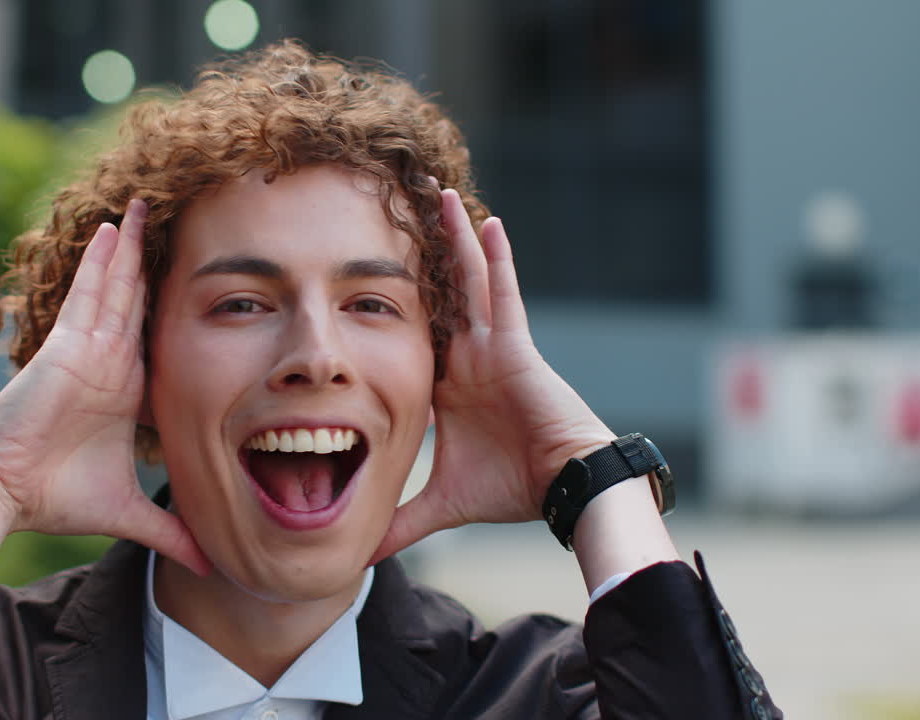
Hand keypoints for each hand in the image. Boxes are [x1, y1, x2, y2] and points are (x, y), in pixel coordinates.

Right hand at [0, 199, 209, 575]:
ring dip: (133, 249)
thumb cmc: (54, 496)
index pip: (155, 337)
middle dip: (154, 262)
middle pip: (137, 301)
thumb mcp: (127, 508)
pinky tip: (116, 229)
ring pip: (117, 289)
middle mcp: (108, 363)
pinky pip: (90, 295)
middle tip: (181, 217)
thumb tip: (209, 561)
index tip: (205, 280)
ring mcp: (88, 350)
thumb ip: (168, 530)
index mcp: (125, 390)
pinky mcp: (68, 347)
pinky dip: (103, 262)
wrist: (1, 492)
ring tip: (150, 205)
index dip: (173, 306)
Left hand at [370, 189, 616, 562]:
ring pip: (467, 283)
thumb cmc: (511, 489)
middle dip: (419, 258)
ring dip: (453, 241)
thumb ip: (400, 521)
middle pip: (437, 297)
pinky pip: (503, 293)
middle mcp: (466, 359)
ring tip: (436, 196)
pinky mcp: (516, 344)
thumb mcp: (441, 501)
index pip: (411, 339)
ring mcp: (491, 347)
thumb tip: (360, 552)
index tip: (356, 280)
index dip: (387, 309)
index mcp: (446, 387)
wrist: (564, 488)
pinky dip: (496, 258)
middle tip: (392, 214)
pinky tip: (486, 220)